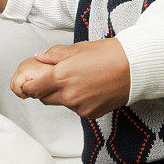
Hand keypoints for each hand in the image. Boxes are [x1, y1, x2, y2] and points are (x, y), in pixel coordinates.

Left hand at [12, 39, 130, 118]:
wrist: (135, 68)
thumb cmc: (108, 55)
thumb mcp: (76, 49)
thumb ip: (53, 55)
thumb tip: (40, 57)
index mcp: (60, 77)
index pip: (33, 89)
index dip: (28, 86)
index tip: (28, 83)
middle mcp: (68, 96)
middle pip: (45, 99)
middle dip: (45, 90)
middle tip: (54, 78)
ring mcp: (80, 107)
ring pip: (62, 104)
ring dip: (63, 95)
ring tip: (78, 80)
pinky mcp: (92, 114)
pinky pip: (77, 108)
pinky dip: (78, 101)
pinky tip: (89, 88)